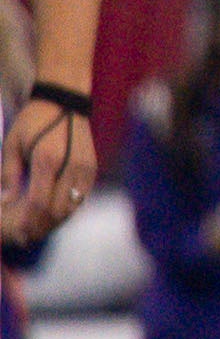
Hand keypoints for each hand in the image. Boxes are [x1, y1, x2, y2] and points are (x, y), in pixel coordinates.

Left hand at [1, 92, 89, 244]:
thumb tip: (5, 201)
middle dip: (42, 227)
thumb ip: (9, 174)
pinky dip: (67, 210)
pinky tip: (53, 214)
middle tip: (27, 237)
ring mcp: (85, 168)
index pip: (40, 202)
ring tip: (39, 229)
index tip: (19, 234)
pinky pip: (81, 197)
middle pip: (59, 210)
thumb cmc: (33, 121)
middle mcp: (71, 167)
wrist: (65, 100)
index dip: (29, 222)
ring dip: (55, 221)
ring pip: (72, 207)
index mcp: (48, 160)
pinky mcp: (92, 168)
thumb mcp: (13, 144)